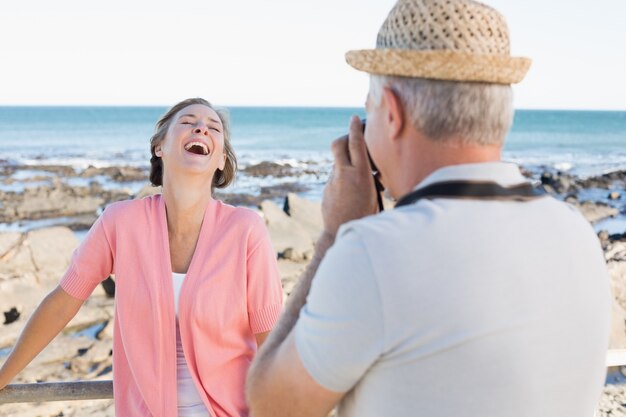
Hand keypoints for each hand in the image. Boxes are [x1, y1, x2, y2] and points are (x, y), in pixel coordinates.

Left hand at [322, 116, 378, 238]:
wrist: (341, 234)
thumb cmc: (366, 217)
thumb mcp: (374, 195)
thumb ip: (371, 179)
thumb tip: (372, 171)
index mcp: (360, 174)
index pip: (356, 143)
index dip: (355, 127)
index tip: (355, 117)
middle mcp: (343, 174)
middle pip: (338, 144)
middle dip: (345, 137)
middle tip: (353, 138)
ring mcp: (332, 182)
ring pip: (337, 163)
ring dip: (346, 163)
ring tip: (357, 175)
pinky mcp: (325, 190)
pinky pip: (334, 179)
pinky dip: (342, 180)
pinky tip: (350, 193)